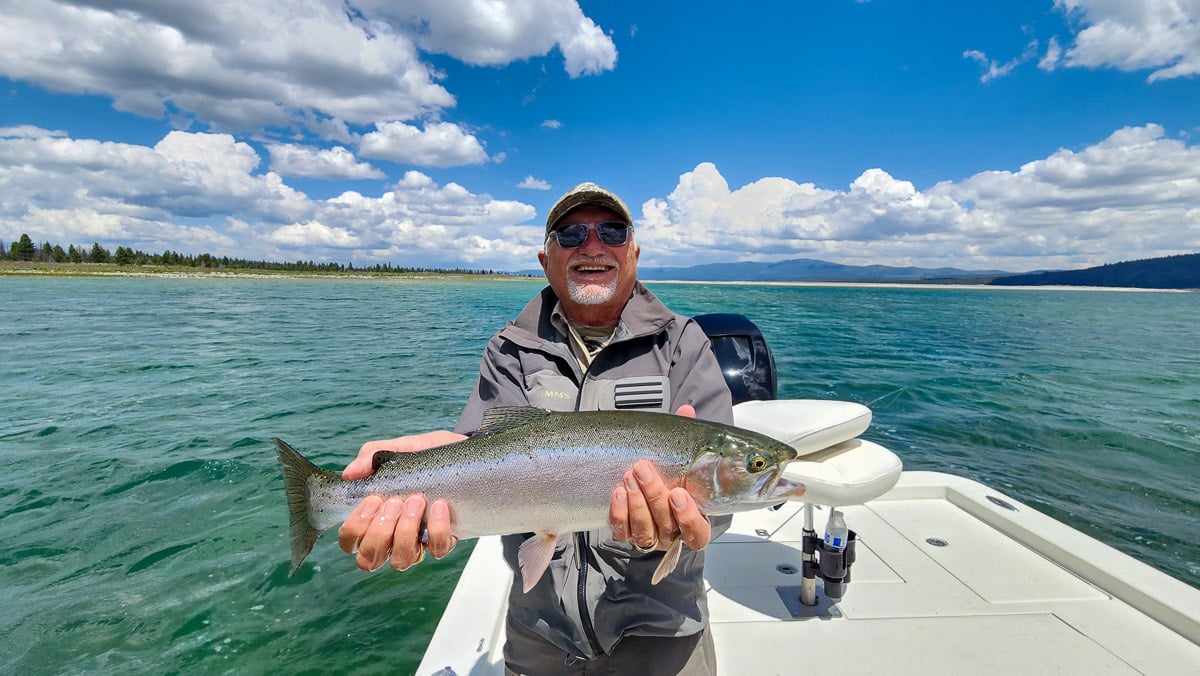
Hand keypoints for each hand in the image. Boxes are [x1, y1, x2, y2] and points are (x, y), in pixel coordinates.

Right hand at [337, 430, 465, 571]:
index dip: (355, 528)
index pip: (350, 542)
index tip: (373, 499)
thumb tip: (350, 474)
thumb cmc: (429, 454)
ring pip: (401, 561)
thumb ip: (372, 456)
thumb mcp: (401, 448)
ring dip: (405, 532)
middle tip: (395, 502)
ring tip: (417, 501)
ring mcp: (419, 540)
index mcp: (376, 517)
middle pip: (369, 558)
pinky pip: (437, 550)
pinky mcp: (446, 539)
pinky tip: (439, 505)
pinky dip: (437, 529)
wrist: (468, 452)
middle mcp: (394, 535)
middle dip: (380, 531)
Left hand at [608, 404, 711, 552]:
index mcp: (693, 521)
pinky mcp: (627, 536)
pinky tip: (618, 494)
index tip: (678, 493)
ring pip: (644, 531)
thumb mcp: (680, 458)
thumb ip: (685, 438)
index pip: (697, 532)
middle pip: (667, 525)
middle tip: (643, 470)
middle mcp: (672, 534)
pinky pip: (622, 532)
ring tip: (629, 477)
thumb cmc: (670, 475)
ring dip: (636, 504)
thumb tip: (686, 412)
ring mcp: (650, 537)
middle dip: (654, 496)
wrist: (643, 488)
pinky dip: (619, 514)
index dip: (689, 517)